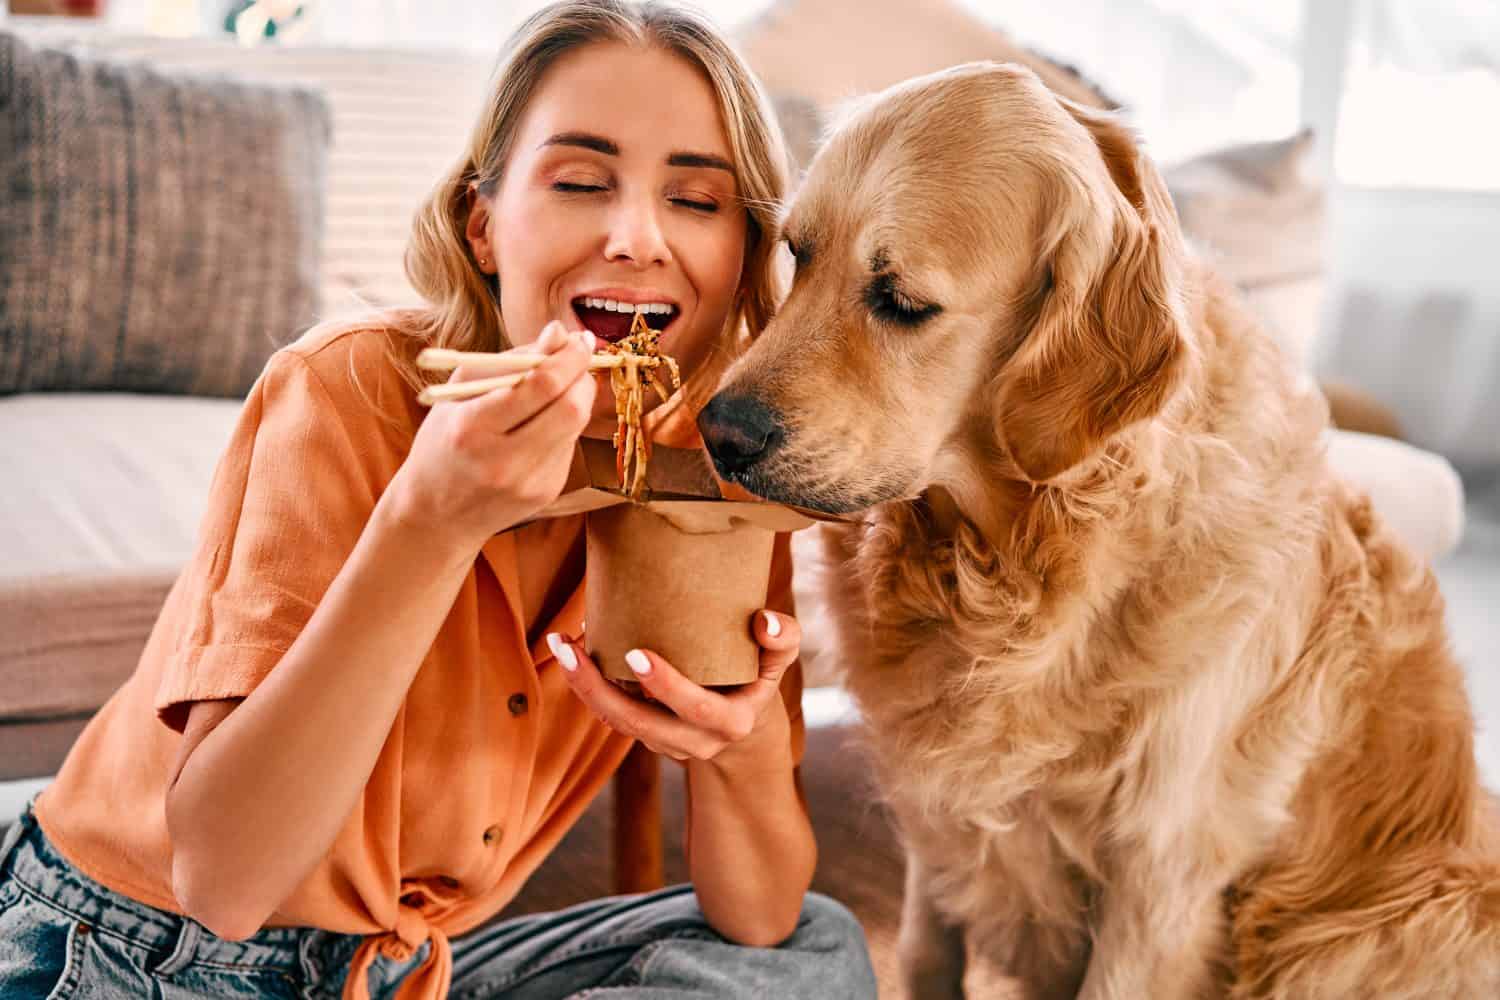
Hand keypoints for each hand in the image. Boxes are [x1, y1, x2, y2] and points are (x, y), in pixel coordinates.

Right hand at [387, 321, 595, 551]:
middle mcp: (502, 461)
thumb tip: (559, 333)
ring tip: (557, 387)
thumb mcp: (460, 392)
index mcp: (471, 427)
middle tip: (580, 358)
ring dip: (575, 398)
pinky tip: (542, 425)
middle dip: (582, 376)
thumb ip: (511, 359)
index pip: (540, 385)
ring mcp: (527, 483)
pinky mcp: (545, 494)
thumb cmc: (444, 440)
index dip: (569, 358)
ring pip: (576, 427)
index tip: (579, 338)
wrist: (436, 513)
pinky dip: (563, 427)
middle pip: (571, 409)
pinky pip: (568, 447)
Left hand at [546, 610, 800, 765]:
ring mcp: (665, 743)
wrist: (744, 728)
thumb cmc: (758, 678)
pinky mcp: (644, 736)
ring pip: (618, 723)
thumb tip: (764, 620)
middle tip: (573, 648)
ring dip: (584, 686)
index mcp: (731, 722)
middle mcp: (695, 741)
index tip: (635, 654)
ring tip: (560, 644)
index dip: (666, 686)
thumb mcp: (778, 662)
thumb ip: (783, 639)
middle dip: (601, 689)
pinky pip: (611, 716)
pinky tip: (571, 651)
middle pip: (641, 723)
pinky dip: (589, 686)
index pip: (696, 708)